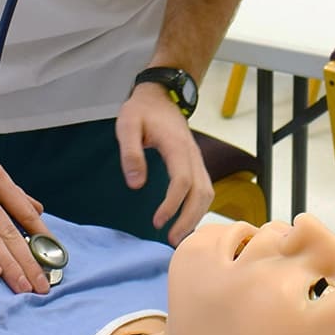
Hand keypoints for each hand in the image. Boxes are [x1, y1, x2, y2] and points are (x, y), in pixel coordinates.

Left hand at [116, 83, 214, 244]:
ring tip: (179, 236)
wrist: (161, 95)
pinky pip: (204, 189)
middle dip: (189, 218)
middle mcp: (192, 155)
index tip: (157, 221)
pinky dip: (198, 208)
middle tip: (172, 239)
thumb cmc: (142, 110)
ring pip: (207, 193)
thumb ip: (131, 153)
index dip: (172, 204)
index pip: (182, 180)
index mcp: (177, 146)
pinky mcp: (195, 164)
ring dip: (196, 216)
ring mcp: (197, 159)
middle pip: (201, 192)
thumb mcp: (127, 125)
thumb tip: (136, 185)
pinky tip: (185, 221)